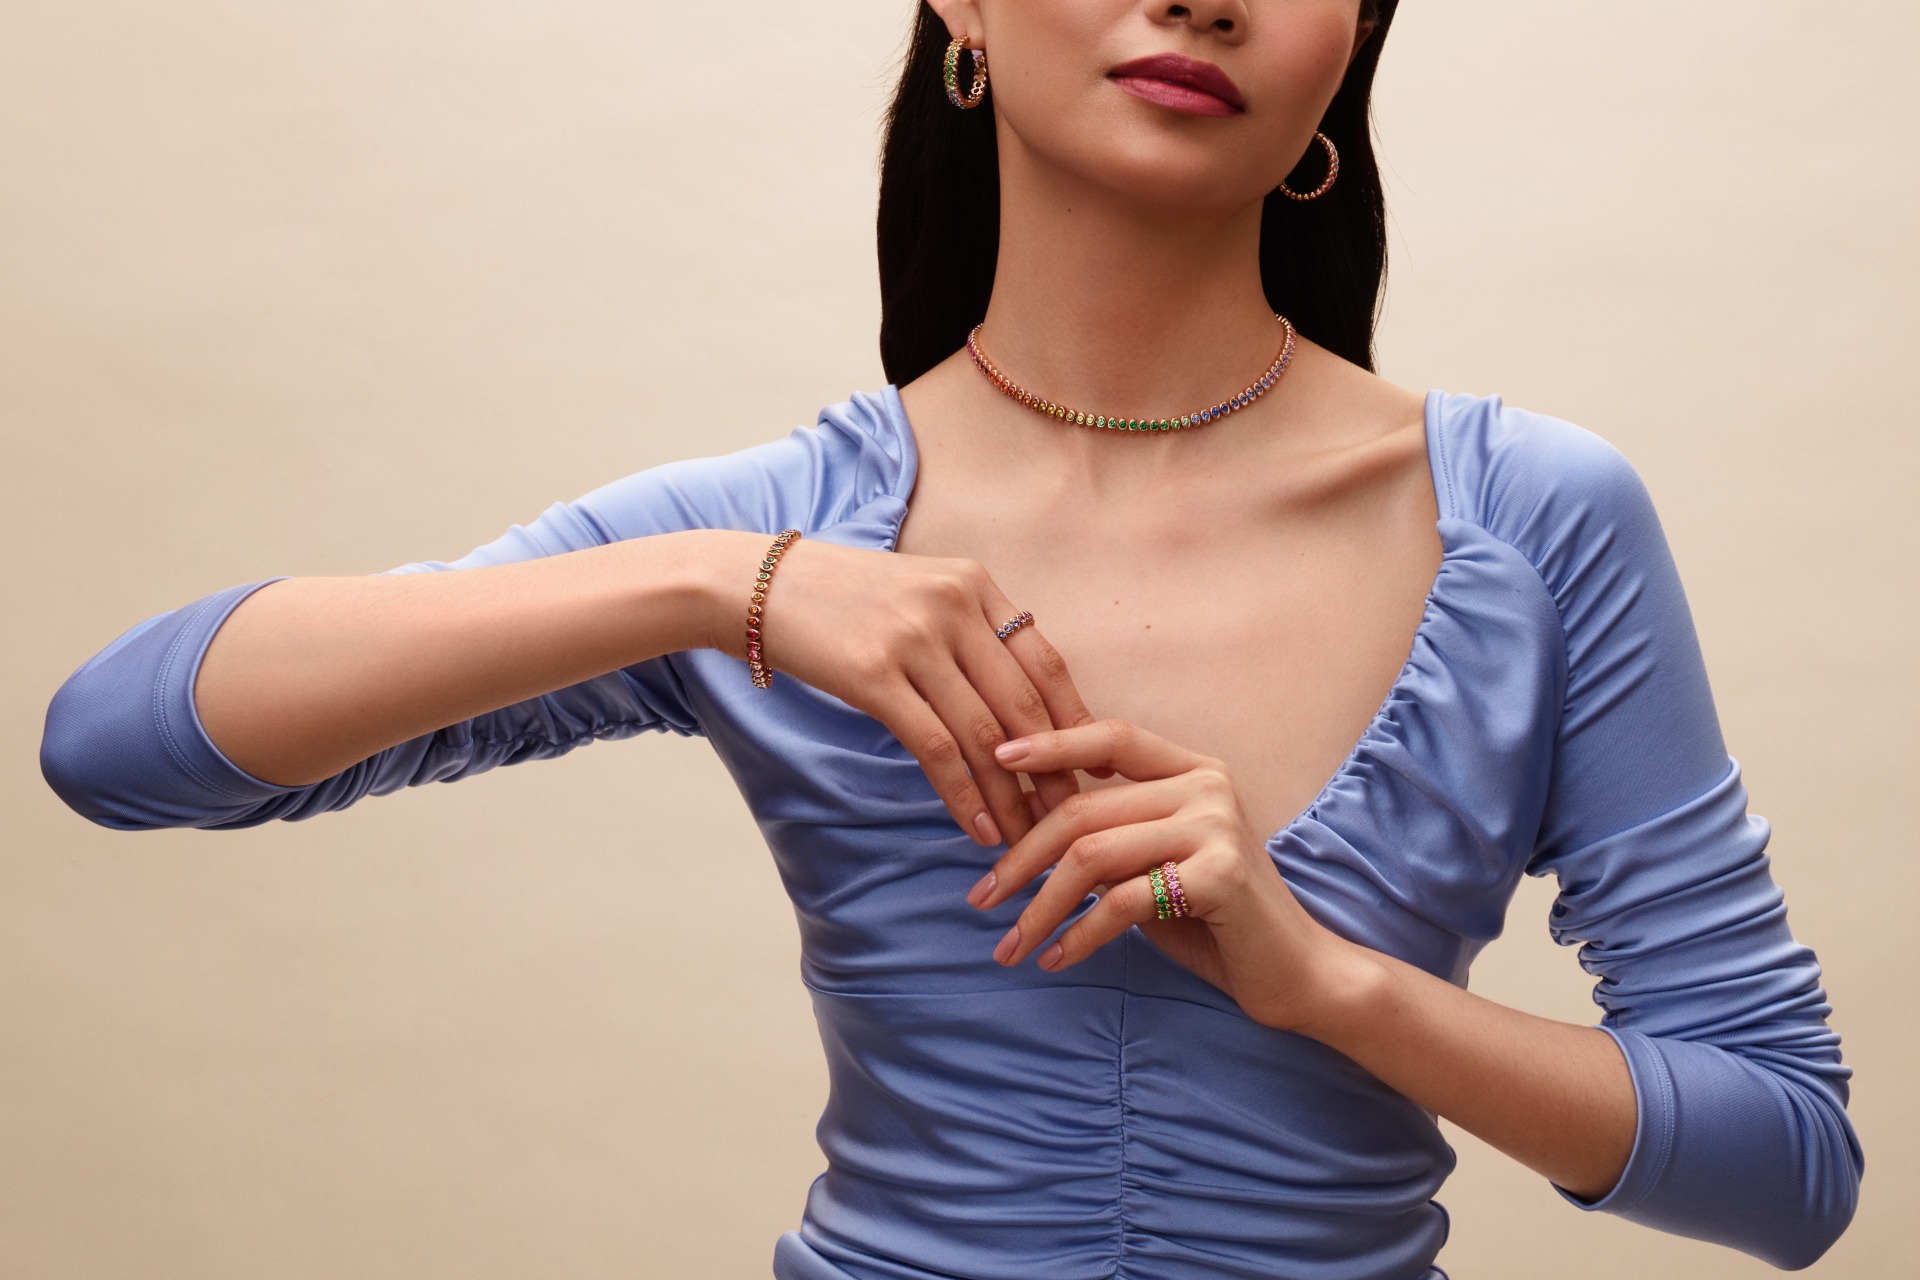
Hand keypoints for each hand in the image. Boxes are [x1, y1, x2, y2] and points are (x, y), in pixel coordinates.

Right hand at [732, 536, 1095, 847]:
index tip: (1091, 770)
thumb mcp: (917, 593)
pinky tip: (977, 829)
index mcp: (974, 584)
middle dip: (1056, 772)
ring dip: (1012, 798)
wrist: (754, 586)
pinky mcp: (874, 676)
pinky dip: (963, 795)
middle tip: (1073, 821)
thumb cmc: (838, 598)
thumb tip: (1017, 700)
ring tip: (1027, 841)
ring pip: (985, 735)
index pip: (1045, 662)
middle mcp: (954, 606)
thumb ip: (967, 632)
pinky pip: (936, 748)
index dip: (1075, 721)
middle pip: (1025, 704)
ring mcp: (914, 639)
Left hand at [967, 719, 1363, 1031]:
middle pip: (1084, 807)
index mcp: (1192, 769)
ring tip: (1011, 944)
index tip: (993, 757)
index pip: (1111, 735)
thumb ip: (1104, 834)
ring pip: (1093, 854)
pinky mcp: (1220, 874)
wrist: (1294, 971)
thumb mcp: (1150, 864)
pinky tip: (1057, 959)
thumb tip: (1018, 814)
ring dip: (1042, 906)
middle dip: (1022, 856)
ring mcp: (1216, 825)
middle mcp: (1207, 784)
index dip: (1051, 742)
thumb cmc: (1214, 919)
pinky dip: (1081, 935)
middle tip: (982, 897)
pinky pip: (1124, 901)